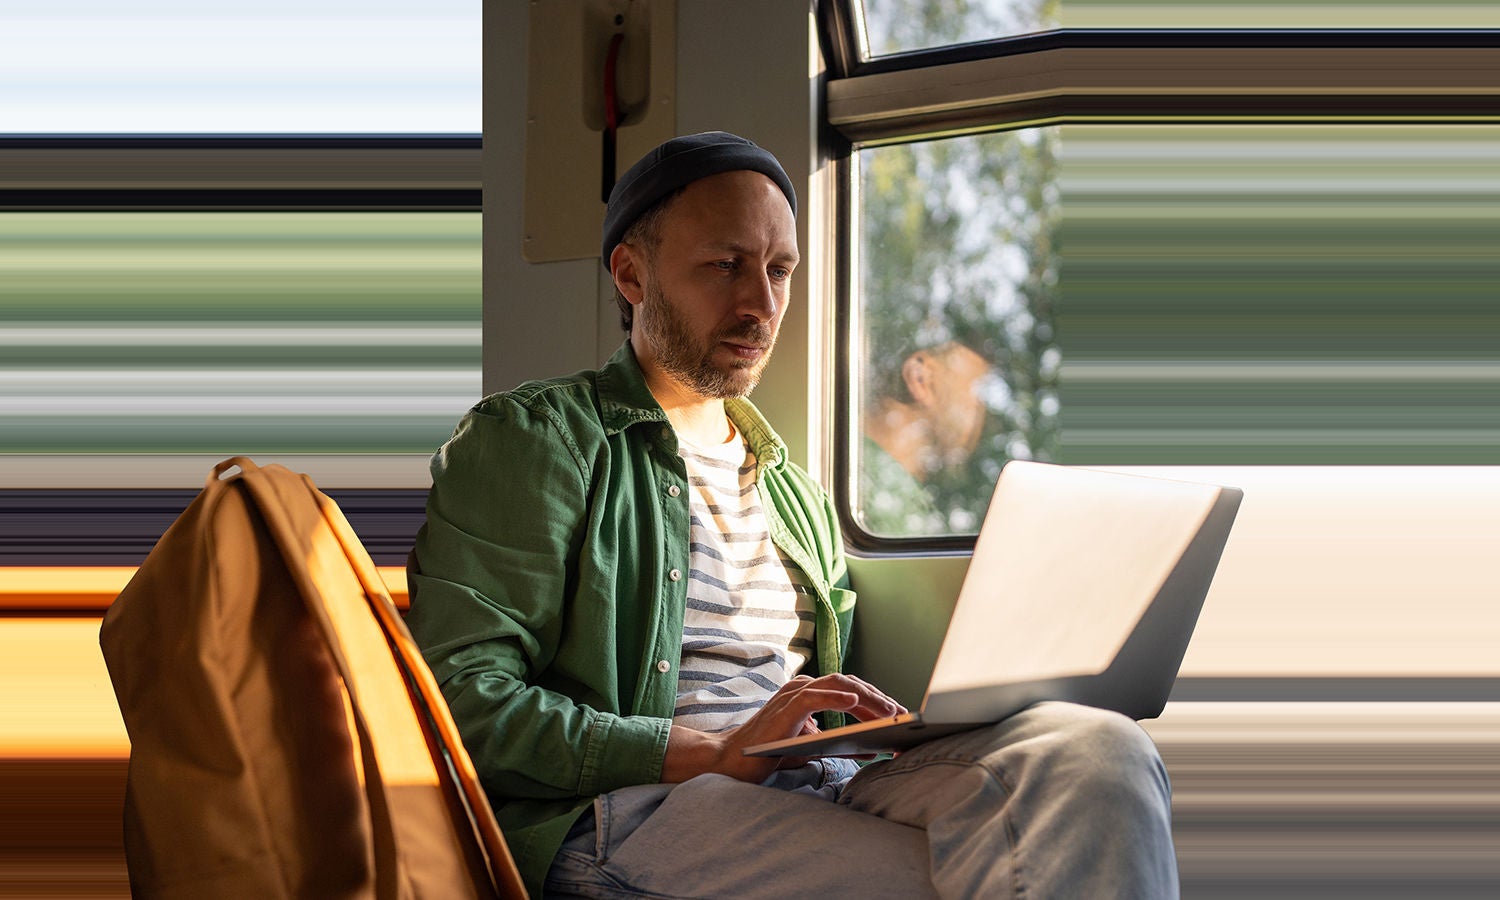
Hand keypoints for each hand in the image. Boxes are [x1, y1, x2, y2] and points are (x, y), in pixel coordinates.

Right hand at [660, 674, 905, 783]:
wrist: (734, 760)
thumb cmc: (769, 753)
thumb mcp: (812, 746)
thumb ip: (839, 742)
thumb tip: (874, 748)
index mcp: (810, 693)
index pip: (850, 689)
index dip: (877, 699)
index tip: (900, 713)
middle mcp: (803, 687)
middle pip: (850, 683)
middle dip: (879, 698)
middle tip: (903, 713)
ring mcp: (794, 694)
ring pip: (838, 684)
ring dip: (867, 697)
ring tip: (889, 711)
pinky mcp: (786, 706)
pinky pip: (815, 696)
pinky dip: (836, 696)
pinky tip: (854, 701)